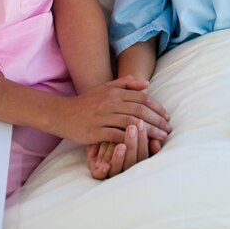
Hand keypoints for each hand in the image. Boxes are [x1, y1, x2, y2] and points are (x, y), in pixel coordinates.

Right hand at [50, 75, 170, 145]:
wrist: (62, 113)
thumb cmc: (86, 102)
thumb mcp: (105, 87)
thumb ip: (126, 83)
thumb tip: (147, 84)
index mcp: (114, 91)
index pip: (142, 97)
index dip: (157, 107)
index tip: (166, 116)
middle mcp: (110, 102)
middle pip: (140, 110)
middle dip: (157, 120)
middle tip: (168, 129)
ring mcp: (102, 117)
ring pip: (132, 123)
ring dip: (149, 132)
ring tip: (160, 139)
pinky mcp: (95, 132)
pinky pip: (117, 136)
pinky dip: (130, 140)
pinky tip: (141, 145)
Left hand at [87, 120, 150, 178]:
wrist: (90, 129)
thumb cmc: (115, 130)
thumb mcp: (128, 129)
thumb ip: (145, 131)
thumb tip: (165, 135)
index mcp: (135, 158)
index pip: (143, 153)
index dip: (144, 140)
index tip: (143, 124)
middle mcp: (124, 167)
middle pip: (132, 162)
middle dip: (133, 145)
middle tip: (134, 128)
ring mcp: (110, 170)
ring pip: (117, 169)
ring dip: (120, 158)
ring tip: (121, 145)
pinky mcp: (96, 172)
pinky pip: (99, 174)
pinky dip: (103, 169)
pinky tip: (104, 163)